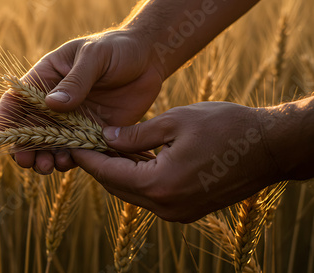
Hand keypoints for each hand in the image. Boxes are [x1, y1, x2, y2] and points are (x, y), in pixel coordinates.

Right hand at [0, 29, 163, 173]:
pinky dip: (73, 160)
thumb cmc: (117, 48)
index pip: (17, 101)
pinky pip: (79, 150)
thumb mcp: (94, 56)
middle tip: (29, 162)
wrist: (149, 59)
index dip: (6, 121)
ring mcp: (74, 120)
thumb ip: (76, 80)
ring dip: (46, 158)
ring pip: (53, 145)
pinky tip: (73, 162)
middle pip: (31, 130)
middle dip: (26, 149)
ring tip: (50, 166)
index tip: (4, 139)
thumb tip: (52, 105)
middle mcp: (56, 103)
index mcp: (47, 79)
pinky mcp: (94, 132)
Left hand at [71, 102, 282, 222]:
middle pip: (117, 187)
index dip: (87, 158)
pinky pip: (151, 195)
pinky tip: (131, 160)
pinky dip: (137, 179)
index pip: (108, 173)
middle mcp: (166, 206)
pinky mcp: (187, 210)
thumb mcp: (175, 121)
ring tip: (104, 150)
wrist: (269, 148)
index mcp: (160, 184)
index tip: (72, 145)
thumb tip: (107, 139)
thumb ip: (135, 135)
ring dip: (118, 173)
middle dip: (99, 166)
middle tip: (85, 145)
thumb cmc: (225, 127)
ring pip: (133, 193)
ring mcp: (178, 212)